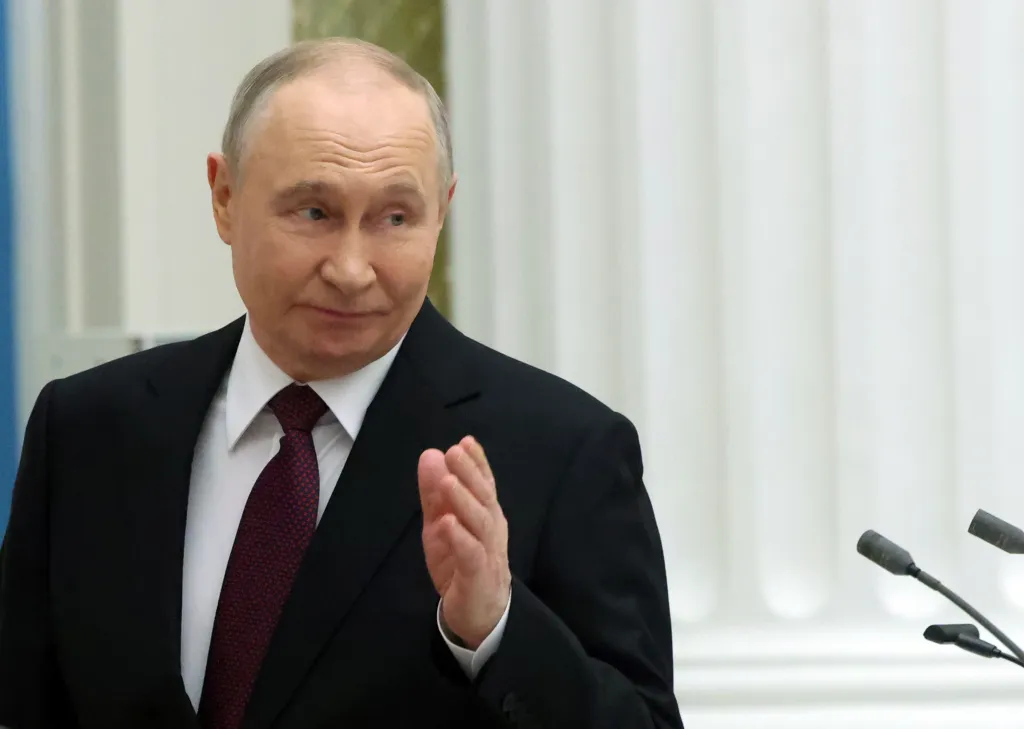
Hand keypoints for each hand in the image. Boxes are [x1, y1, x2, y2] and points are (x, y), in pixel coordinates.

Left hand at [418, 436, 510, 649]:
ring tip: (448, 483)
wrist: (479, 614)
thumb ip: (435, 492)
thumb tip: (431, 455)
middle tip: (455, 451)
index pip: (484, 483)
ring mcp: (488, 552)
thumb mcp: (441, 523)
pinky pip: (471, 555)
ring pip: (480, 523)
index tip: (465, 441)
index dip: (477, 462)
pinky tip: (448, 524)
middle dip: (470, 473)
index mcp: (486, 514)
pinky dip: (460, 538)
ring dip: (464, 501)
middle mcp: (492, 529)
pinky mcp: (478, 576)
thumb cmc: (461, 562)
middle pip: (484, 497)